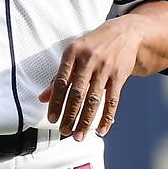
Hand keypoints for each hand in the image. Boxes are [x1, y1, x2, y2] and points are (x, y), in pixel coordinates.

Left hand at [38, 16, 143, 140]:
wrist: (124, 33)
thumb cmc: (92, 46)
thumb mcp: (74, 54)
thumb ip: (59, 76)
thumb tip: (43, 98)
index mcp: (73, 52)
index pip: (61, 81)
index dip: (56, 102)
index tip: (52, 119)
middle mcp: (89, 60)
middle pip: (78, 93)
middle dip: (70, 115)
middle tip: (64, 131)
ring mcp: (106, 68)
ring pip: (95, 100)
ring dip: (86, 120)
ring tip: (79, 135)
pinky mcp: (120, 75)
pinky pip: (113, 100)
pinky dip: (107, 117)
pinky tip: (101, 130)